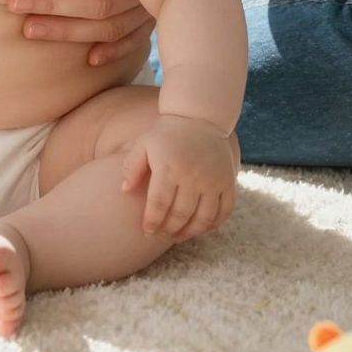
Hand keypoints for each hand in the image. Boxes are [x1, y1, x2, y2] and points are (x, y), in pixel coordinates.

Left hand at [6, 0, 159, 68]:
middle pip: (103, 2)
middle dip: (56, 4)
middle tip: (13, 1)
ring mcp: (151, 1)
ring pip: (109, 25)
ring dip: (67, 30)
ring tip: (25, 28)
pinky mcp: (150, 18)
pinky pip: (131, 42)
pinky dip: (108, 50)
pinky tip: (84, 60)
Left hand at [121, 116, 237, 239]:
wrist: (200, 117)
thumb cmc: (166, 134)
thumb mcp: (143, 144)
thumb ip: (131, 166)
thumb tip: (123, 190)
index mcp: (169, 167)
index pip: (159, 204)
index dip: (152, 221)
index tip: (147, 230)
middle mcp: (193, 175)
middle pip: (181, 215)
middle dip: (169, 229)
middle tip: (161, 233)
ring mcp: (213, 180)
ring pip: (203, 218)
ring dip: (190, 232)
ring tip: (179, 234)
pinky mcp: (228, 181)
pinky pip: (225, 211)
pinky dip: (214, 224)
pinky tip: (202, 227)